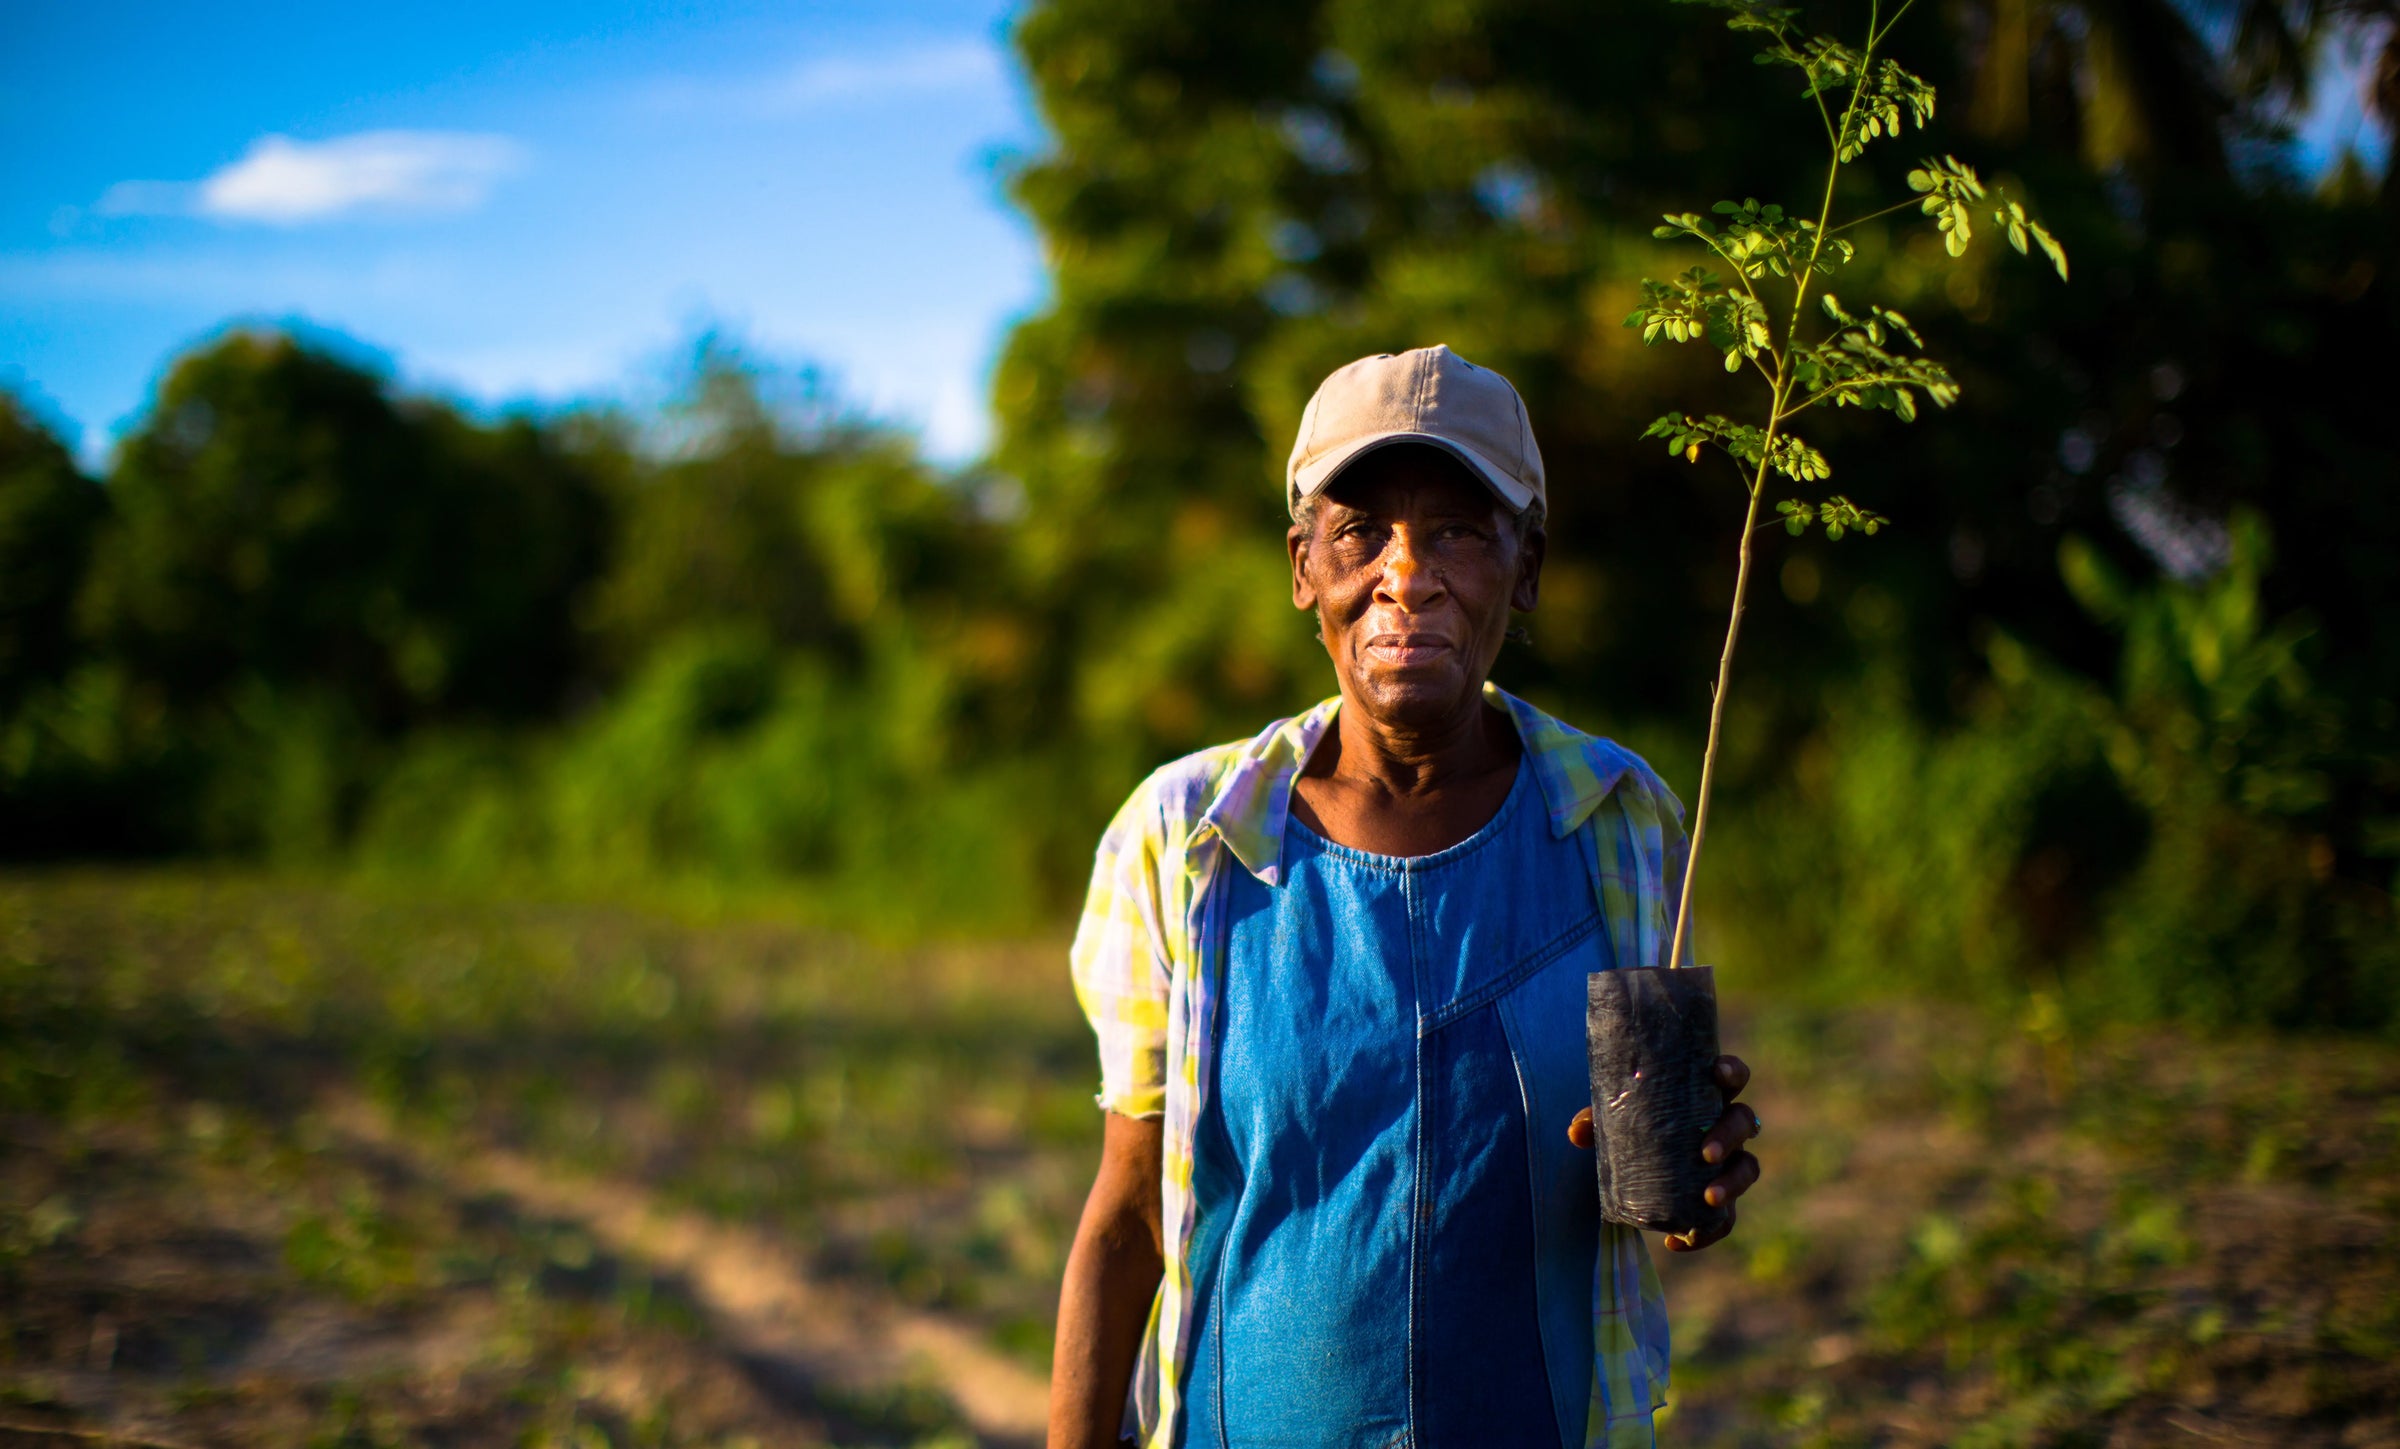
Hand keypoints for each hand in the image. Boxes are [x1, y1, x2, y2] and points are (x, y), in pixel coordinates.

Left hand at [1566, 1054, 1758, 1252]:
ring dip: (1733, 1183)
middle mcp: (1725, 1125)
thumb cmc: (1631, 1124)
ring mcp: (1729, 1161)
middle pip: (1745, 1122)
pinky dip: (1708, 1232)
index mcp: (1705, 1095)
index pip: (1731, 1077)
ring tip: (1710, 1198)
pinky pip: (1726, 1217)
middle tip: (1707, 1154)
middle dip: (1730, 1136)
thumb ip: (1595, 1119)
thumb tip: (1577, 1133)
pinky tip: (1677, 1243)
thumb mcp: (1612, 1118)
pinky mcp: (1721, 1197)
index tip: (1718, 1073)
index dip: (1732, 1071)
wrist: (1631, 1160)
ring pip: (1748, 1167)